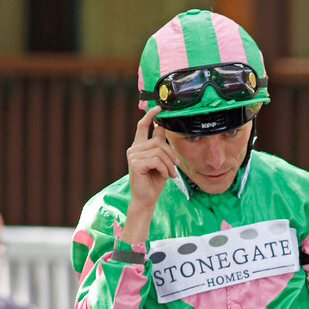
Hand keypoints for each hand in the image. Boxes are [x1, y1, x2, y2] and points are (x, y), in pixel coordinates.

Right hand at [121, 107, 179, 242]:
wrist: (146, 200)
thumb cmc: (153, 182)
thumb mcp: (160, 162)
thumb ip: (160, 146)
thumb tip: (161, 127)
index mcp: (139, 147)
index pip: (143, 126)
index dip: (150, 115)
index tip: (158, 108)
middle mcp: (134, 149)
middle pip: (158, 141)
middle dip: (171, 154)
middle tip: (175, 167)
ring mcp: (133, 155)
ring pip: (159, 151)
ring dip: (169, 164)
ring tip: (170, 174)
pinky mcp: (135, 163)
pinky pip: (156, 160)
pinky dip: (164, 169)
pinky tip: (164, 177)